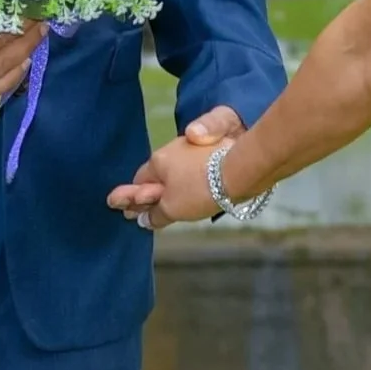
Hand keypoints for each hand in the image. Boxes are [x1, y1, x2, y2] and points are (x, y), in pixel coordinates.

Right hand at [109, 107, 243, 225]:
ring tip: (174, 207)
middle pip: (159, 175)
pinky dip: (191, 184)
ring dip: (173, 189)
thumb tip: (142, 219)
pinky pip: (195, 172)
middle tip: (147, 213)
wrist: (240, 170)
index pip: (139, 180)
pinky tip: (197, 196)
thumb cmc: (199, 188)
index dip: (134, 197)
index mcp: (158, 160)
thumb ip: (155, 213)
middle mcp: (174, 150)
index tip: (130, 212)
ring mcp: (195, 150)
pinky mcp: (214, 154)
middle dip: (152, 193)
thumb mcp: (172, 207)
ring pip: (178, 173)